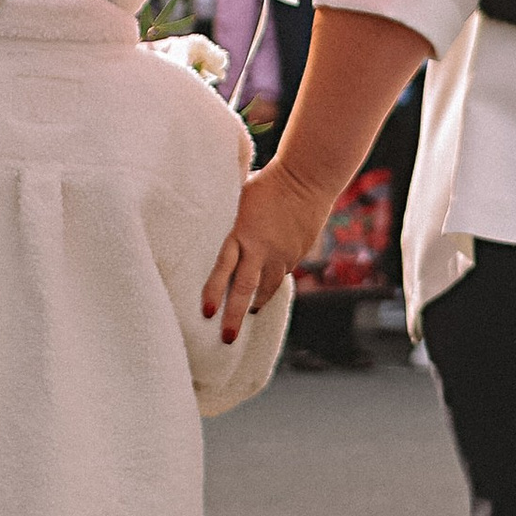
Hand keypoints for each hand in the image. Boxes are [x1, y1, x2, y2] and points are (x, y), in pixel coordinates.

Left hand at [203, 157, 329, 339]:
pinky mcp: (298, 254)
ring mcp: (283, 255)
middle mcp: (262, 249)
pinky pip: (282, 273)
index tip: (207, 312)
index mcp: (243, 233)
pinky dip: (273, 280)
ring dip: (257, 303)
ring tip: (250, 314)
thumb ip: (230, 219)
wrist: (309, 177)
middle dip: (235, 316)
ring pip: (267, 288)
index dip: (214, 291)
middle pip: (246, 289)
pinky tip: (268, 282)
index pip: (224, 268)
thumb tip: (208, 223)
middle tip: (227, 338)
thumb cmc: (269, 181)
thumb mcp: (241, 198)